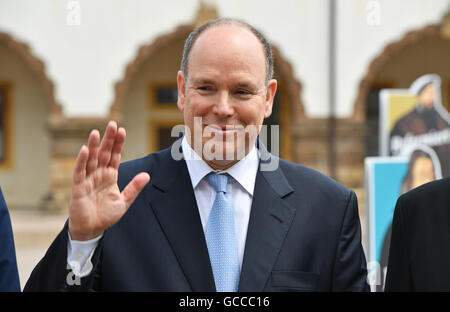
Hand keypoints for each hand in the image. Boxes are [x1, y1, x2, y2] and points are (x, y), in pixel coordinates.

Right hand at [68, 121, 149, 240]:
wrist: (92, 230)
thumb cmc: (106, 215)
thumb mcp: (124, 201)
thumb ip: (134, 188)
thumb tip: (147, 175)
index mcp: (110, 175)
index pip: (115, 156)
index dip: (118, 144)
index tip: (122, 130)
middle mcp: (99, 174)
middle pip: (104, 153)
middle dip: (108, 139)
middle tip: (112, 124)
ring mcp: (88, 179)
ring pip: (91, 159)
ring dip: (93, 146)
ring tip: (96, 132)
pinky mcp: (78, 187)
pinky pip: (80, 171)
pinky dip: (82, 161)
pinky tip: (85, 150)